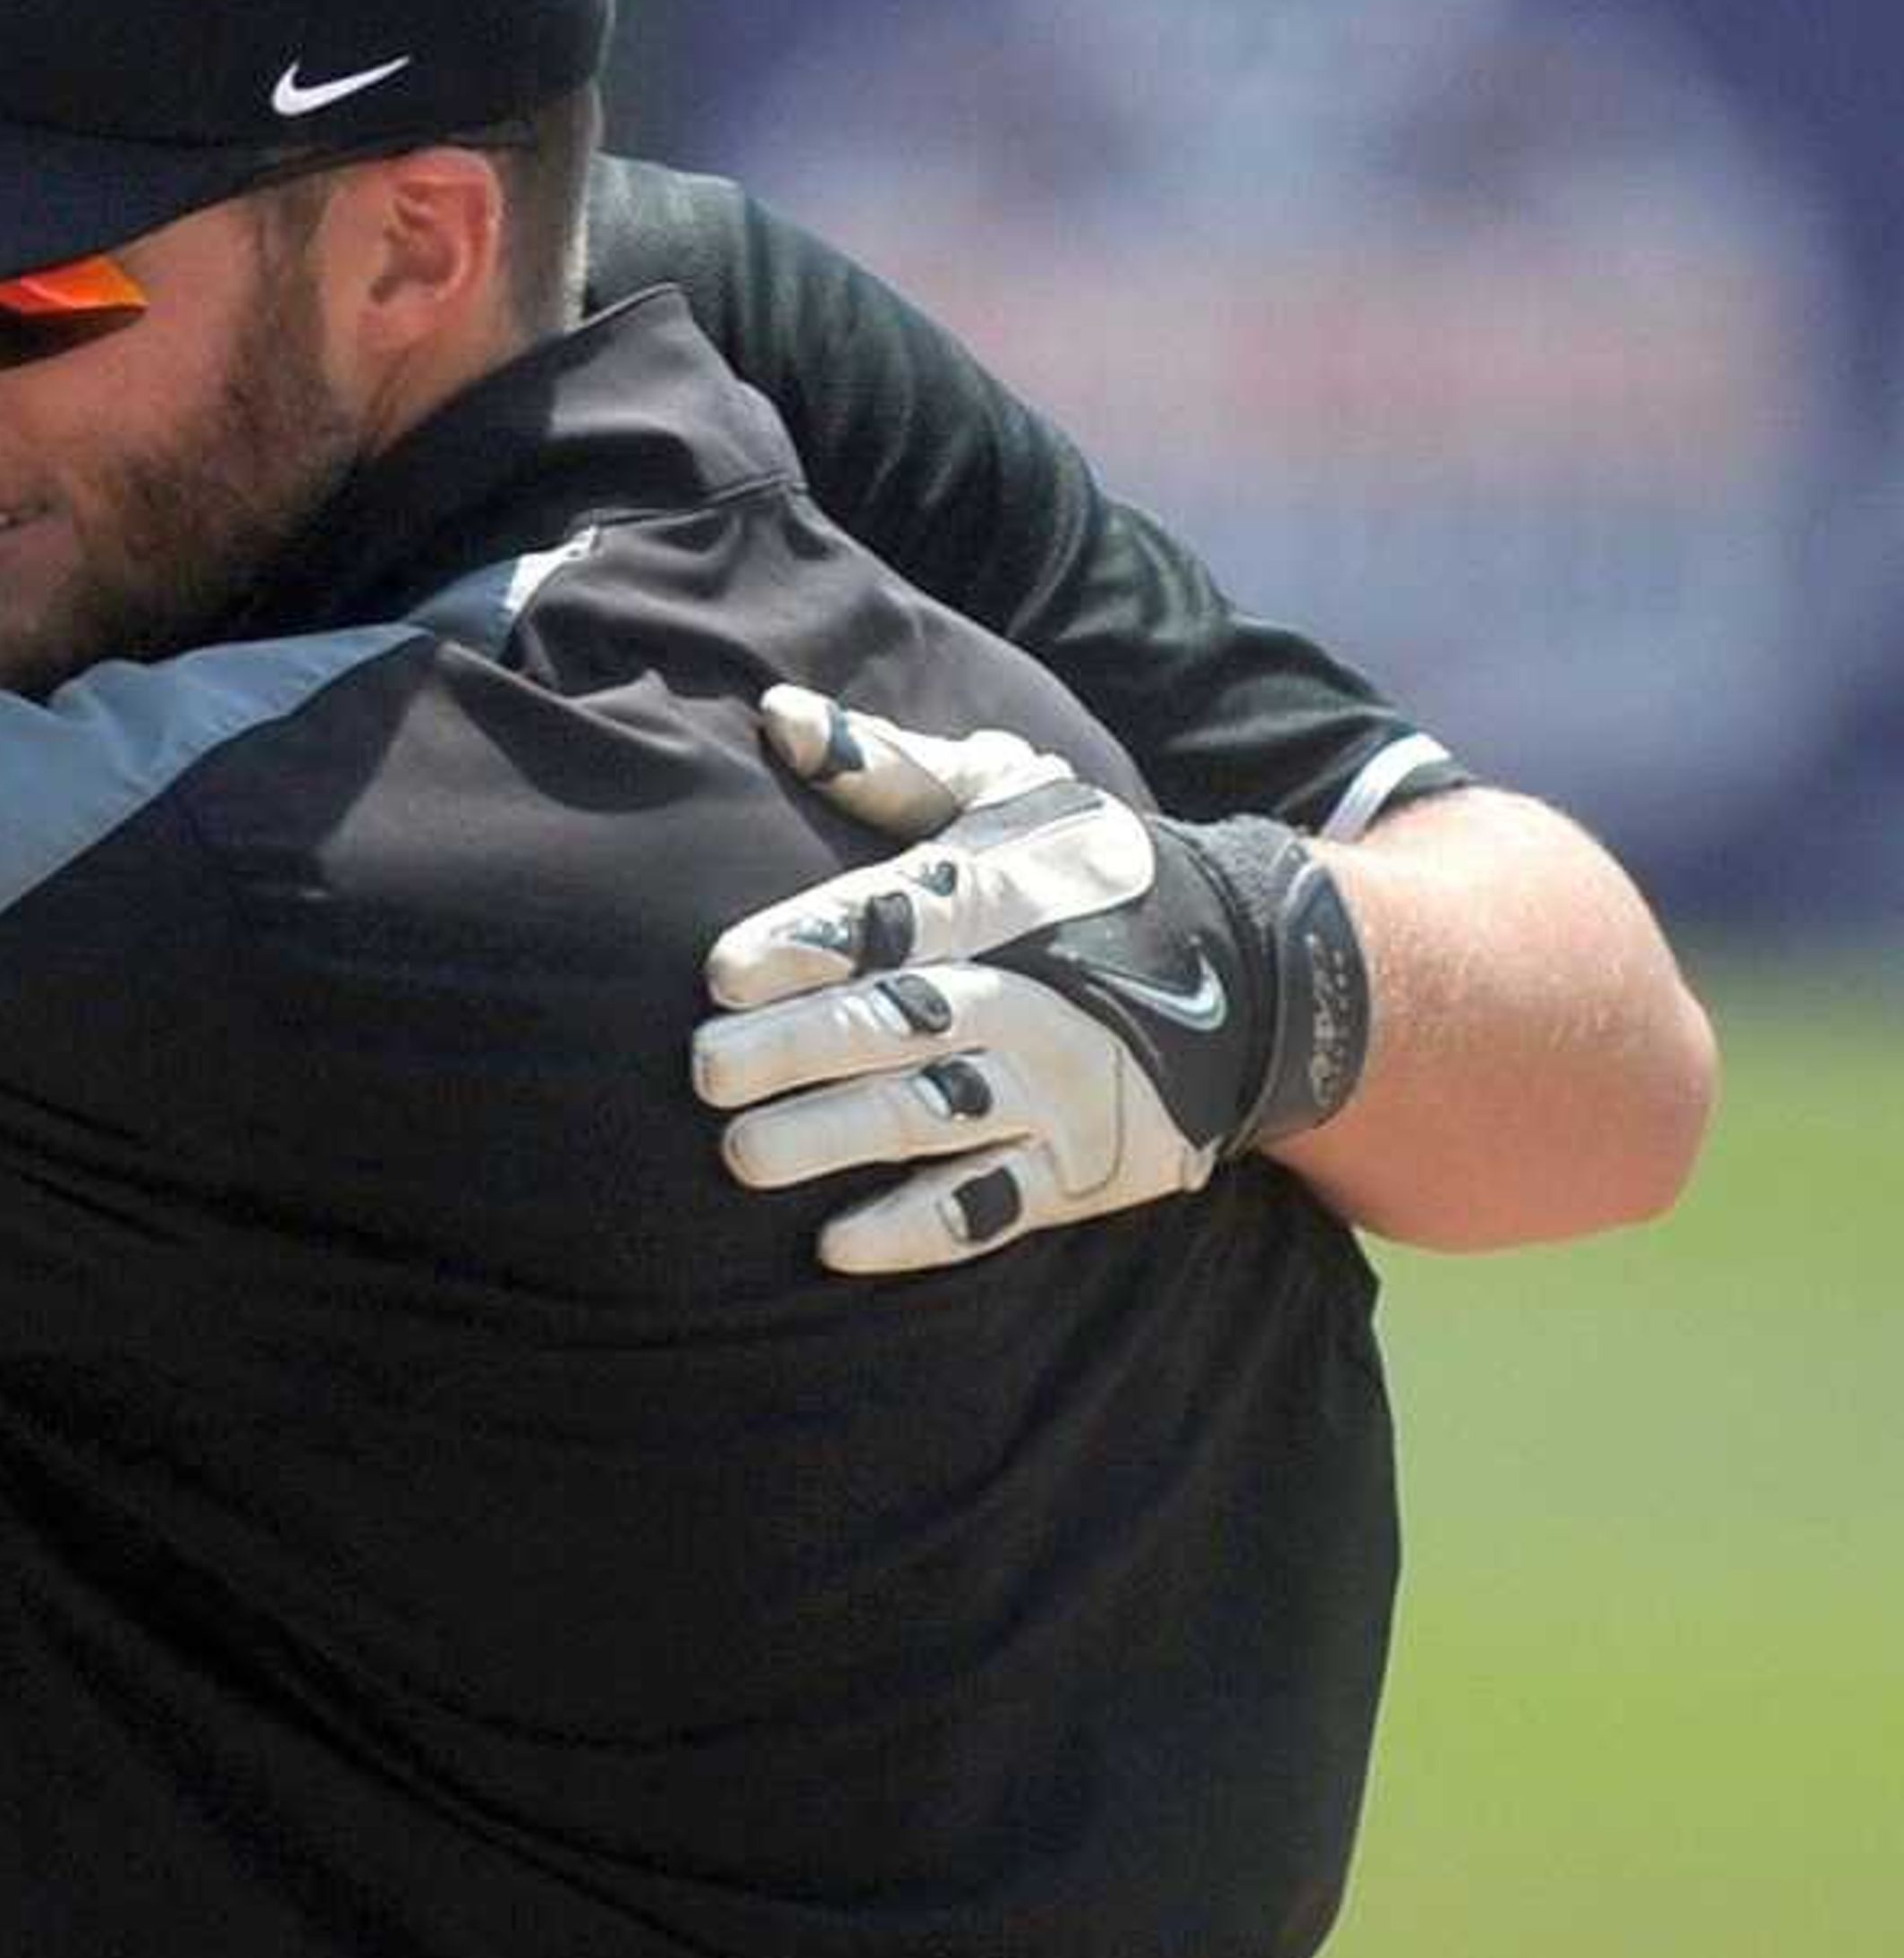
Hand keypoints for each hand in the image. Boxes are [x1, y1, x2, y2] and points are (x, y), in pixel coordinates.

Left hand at [690, 685, 1373, 1273]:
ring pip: (933, 1116)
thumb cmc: (1092, 873)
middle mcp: (1028, 993)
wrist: (1252, 973)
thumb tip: (781, 717)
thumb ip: (889, 768)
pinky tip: (838, 1240)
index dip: (806, 946)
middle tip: (705, 1072)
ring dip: (836, 1138)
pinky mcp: (1084, 1166)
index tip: (722, 973)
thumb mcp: (1011, 795)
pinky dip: (918, 1227)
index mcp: (998, 899)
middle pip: (898, 1023)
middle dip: (798, 1048)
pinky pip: (991, 1205)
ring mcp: (1059, 1087)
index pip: (891, 920)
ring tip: (743, 1155)